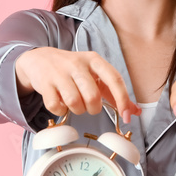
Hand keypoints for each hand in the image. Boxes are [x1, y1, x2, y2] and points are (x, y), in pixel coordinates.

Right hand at [15, 47, 139, 123]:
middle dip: (93, 108)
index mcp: (94, 60)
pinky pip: (56, 107)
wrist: (40, 60)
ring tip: (74, 104)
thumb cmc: (73, 71)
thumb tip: (135, 111)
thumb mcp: (95, 75)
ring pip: (74, 102)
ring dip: (77, 110)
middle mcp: (77, 64)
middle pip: (93, 96)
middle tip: (89, 105)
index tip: (127, 116)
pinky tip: (60, 103)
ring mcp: (59, 73)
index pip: (114, 79)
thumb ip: (114, 93)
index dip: (122, 99)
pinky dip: (60, 111)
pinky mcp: (45, 84)